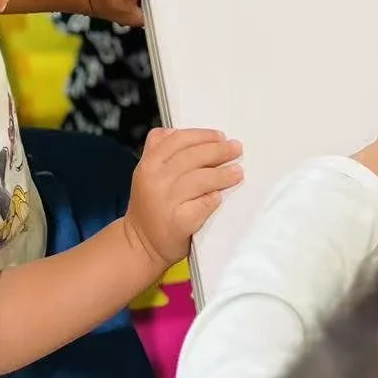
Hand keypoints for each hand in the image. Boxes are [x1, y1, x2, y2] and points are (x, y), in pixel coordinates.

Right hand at [125, 127, 243, 266]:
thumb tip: (181, 132)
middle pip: (193, 158)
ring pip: (201, 180)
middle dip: (218, 151)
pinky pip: (202, 205)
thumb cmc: (149, 206)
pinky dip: (214, 199)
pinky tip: (220, 196)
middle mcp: (154, 180)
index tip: (220, 136)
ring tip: (237, 172)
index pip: (178, 140)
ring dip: (222, 175)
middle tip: (237, 149)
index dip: (202, 136)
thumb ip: (158, 150)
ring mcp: (165, 202)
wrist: (140, 245)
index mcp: (148, 164)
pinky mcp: (178, 223)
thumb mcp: (146, 173)